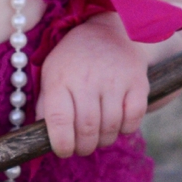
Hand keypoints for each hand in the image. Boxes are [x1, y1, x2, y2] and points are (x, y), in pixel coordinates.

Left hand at [37, 12, 149, 157]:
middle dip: (84, 147)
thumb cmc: (74, 60)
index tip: (63, 151)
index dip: (61, 143)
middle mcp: (87, 79)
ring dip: (104, 140)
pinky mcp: (138, 81)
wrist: (107, 30)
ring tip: (99, 139)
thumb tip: (43, 137)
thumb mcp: (51, 75)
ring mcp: (115, 80)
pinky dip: (126, 129)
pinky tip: (119, 126)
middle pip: (87, 128)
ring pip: (110, 126)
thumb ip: (46, 105)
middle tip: (82, 149)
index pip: (59, 120)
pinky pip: (134, 116)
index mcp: (61, 79)